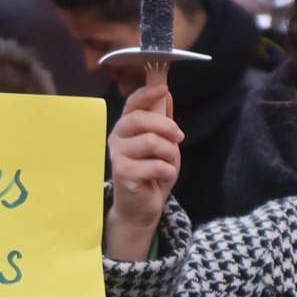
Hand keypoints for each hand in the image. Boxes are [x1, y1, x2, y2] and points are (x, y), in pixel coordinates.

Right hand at [105, 85, 182, 261]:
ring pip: (152, 142)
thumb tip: (165, 93)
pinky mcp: (123, 172)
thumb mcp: (163, 144)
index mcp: (126, 127)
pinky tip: (162, 178)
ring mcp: (118, 155)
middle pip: (142, 119)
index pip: (133, 103)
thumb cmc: (151, 173)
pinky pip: (155, 165)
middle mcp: (117, 137)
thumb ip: (162, 120)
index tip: (163, 89)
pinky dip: (167, 171)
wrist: (141, 206)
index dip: (147, 93)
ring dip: (169, 154)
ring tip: (168, 164)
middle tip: (179, 138)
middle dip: (167, 127)